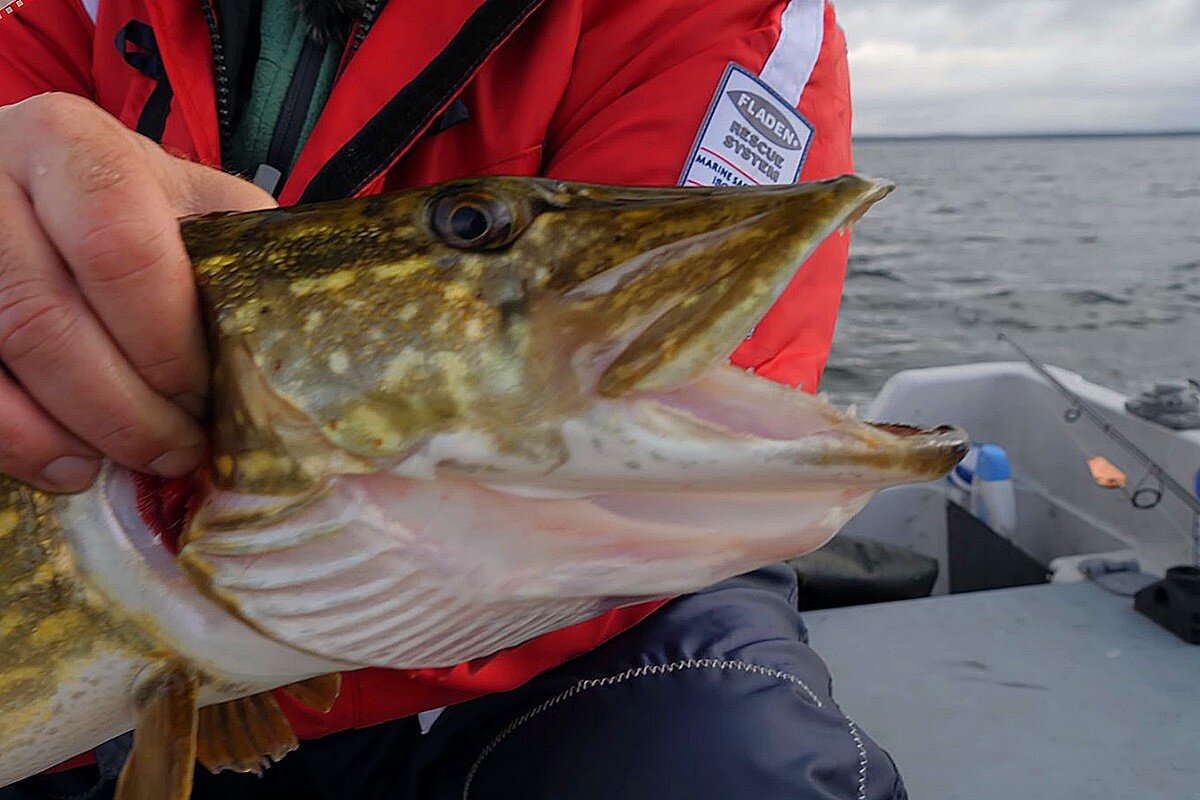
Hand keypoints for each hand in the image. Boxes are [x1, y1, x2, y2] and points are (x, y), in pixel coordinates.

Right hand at [0, 93, 275, 491]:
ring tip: (135, 464)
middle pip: (47, 318)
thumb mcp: (185, 198)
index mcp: (69, 143)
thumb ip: (236, 243)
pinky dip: (16, 442)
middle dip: (126, 405)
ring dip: (72, 433)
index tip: (208, 395)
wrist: (19, 190)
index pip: (121, 249)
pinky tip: (69, 466)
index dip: (167, 340)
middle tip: (182, 450)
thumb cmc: (123, 206)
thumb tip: (301, 345)